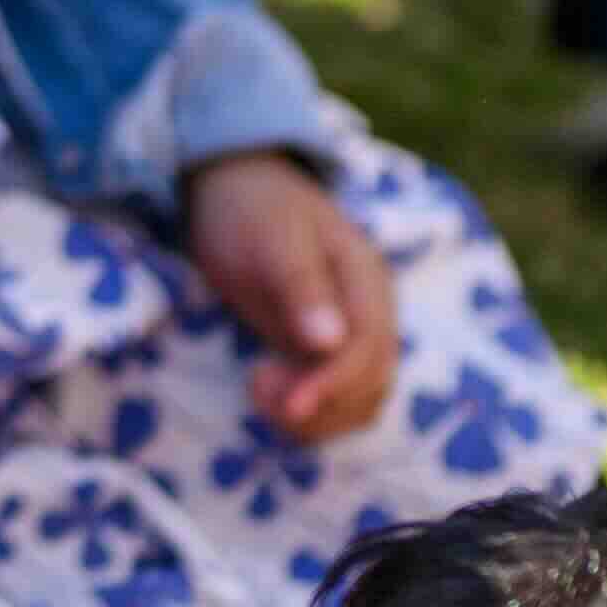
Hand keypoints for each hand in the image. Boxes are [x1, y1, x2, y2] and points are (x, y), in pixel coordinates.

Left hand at [183, 148, 399, 442]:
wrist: (235, 190)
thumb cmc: (253, 208)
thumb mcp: (271, 238)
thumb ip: (300, 286)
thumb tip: (331, 341)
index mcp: (366, 281)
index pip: (369, 350)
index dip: (334, 385)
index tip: (290, 406)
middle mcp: (369, 313)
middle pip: (371, 385)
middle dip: (320, 404)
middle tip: (257, 385)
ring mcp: (349, 335)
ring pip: (356, 402)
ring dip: (313, 415)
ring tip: (257, 386)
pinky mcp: (323, 353)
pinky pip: (332, 400)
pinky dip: (305, 412)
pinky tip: (264, 389)